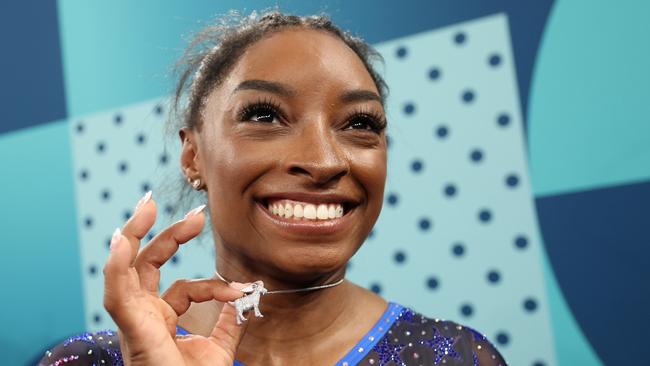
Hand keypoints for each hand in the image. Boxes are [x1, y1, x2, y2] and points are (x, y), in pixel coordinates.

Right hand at [103, 192, 246, 365]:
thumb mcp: (219, 350)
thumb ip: (229, 324)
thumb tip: (244, 298)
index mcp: (162, 320)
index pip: (186, 288)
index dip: (215, 285)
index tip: (241, 290)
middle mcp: (145, 315)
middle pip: (148, 266)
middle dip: (168, 235)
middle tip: (197, 214)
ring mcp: (135, 319)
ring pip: (125, 268)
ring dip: (134, 235)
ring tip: (148, 204)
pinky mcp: (131, 326)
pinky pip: (116, 292)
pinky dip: (116, 265)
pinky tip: (121, 240)